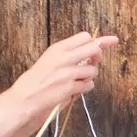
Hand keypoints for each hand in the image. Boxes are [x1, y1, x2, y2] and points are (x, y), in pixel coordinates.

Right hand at [0, 31, 118, 125]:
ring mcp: (67, 72)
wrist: (25, 98)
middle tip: (96, 62)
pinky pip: (88, 85)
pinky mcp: (69, 87)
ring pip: (93, 70)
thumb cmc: (36, 81)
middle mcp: (63, 57)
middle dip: (99, 56)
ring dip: (89, 76)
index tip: (112, 41)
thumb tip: (92, 53)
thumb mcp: (49, 61)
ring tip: (77, 81)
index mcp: (57, 48)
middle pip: (94, 49)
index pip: (84, 37)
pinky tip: (74, 90)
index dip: (99, 40)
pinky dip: (84, 88)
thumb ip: (69, 56)